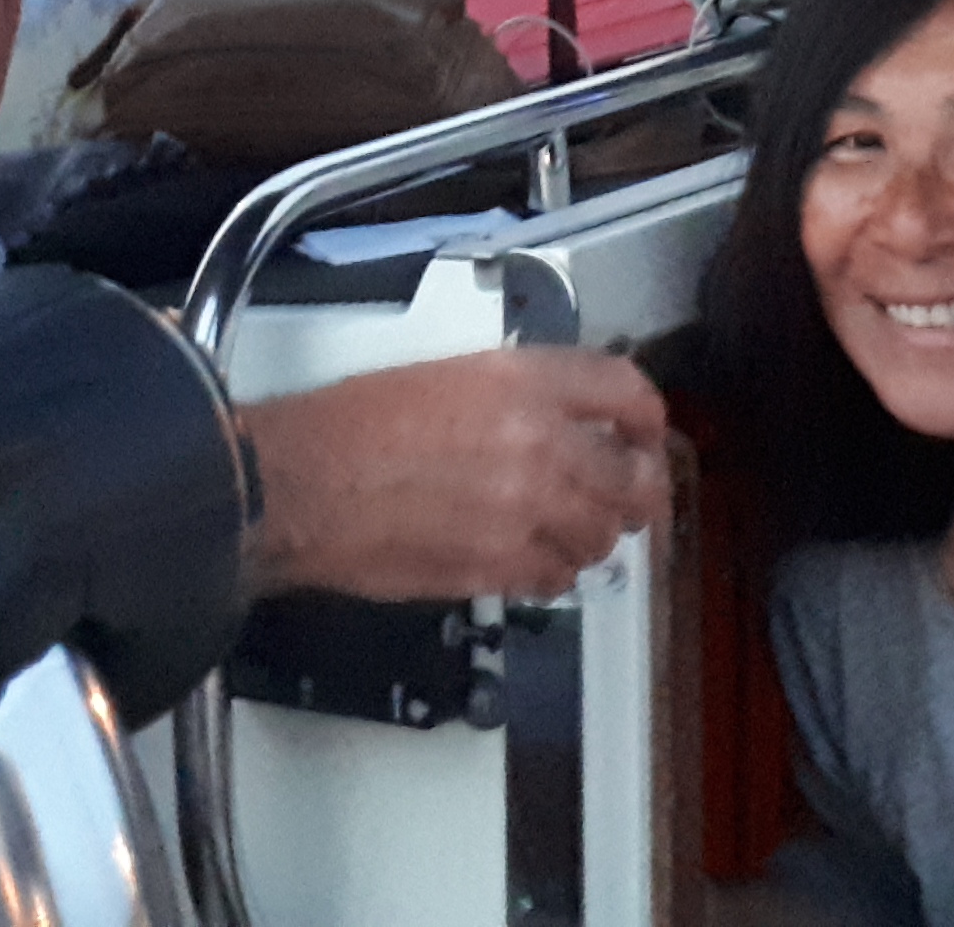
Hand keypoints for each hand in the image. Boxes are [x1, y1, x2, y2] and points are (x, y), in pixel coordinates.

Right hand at [237, 346, 670, 603]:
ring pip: (601, 538)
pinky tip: (535, 558)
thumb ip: (517, 395)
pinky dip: (556, 572)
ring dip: (595, 535)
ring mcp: (523, 513)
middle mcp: (537, 446)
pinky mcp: (498, 568)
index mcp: (523, 383)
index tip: (647, 433)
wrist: (306, 482)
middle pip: (633, 480)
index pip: (626, 393)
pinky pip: (558, 579)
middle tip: (633, 495)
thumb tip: (559, 418)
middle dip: (638, 491)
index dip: (648, 418)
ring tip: (573, 528)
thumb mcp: (447, 373)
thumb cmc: (352, 426)